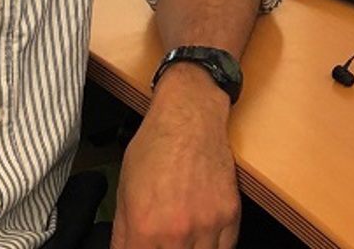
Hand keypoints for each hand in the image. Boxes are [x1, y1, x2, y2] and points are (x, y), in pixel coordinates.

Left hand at [111, 66, 240, 248]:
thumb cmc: (155, 148)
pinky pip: (226, 248)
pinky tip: (203, 240)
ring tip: (182, 241)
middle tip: (163, 242)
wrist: (190, 118)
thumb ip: (122, 234)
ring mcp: (208, 225)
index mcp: (145, 229)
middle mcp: (178, 233)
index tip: (143, 247)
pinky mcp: (230, 215)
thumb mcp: (124, 191)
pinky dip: (214, 247)